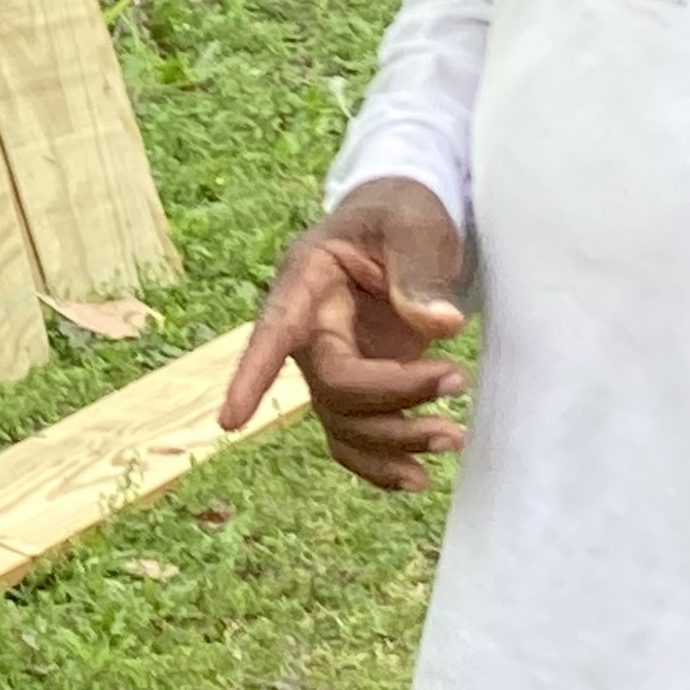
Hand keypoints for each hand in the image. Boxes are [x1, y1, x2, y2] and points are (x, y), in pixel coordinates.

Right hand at [221, 176, 470, 492]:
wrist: (404, 221)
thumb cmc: (401, 212)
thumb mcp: (413, 223)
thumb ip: (419, 270)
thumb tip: (441, 325)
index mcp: (307, 278)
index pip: (276, 329)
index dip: (252, 374)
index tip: (231, 421)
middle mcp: (308, 328)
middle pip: (332, 386)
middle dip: (392, 399)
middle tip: (458, 381)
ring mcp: (330, 361)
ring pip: (343, 422)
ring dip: (394, 441)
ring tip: (455, 438)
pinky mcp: (356, 385)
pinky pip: (353, 437)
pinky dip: (379, 465)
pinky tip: (416, 478)